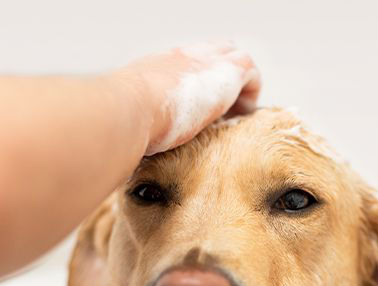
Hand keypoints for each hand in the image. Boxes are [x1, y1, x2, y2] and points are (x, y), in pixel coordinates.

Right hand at [119, 41, 260, 155]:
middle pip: (215, 51)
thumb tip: (138, 142)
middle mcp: (185, 58)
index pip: (188, 63)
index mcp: (162, 67)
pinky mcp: (228, 73)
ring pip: (236, 59)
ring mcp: (208, 61)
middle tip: (223, 110)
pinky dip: (250, 94)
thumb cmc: (126, 120)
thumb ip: (142, 121)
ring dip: (239, 86)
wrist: (130, 109)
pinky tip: (239, 117)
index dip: (199, 80)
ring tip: (235, 116)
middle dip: (224, 77)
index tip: (200, 106)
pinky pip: (251, 73)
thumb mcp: (133, 115)